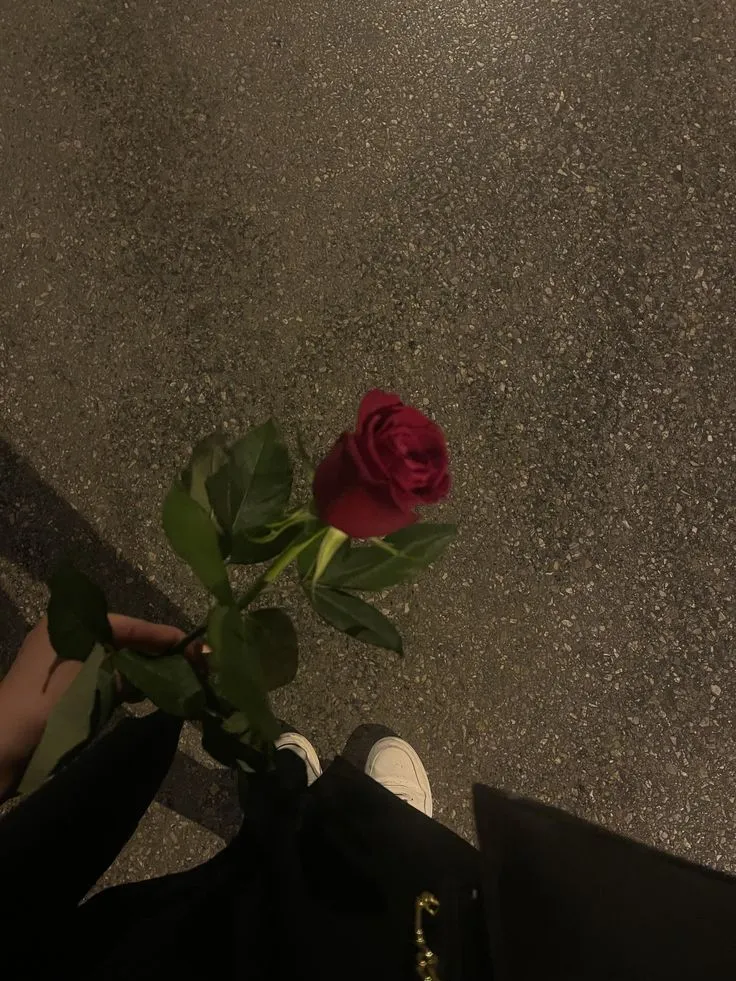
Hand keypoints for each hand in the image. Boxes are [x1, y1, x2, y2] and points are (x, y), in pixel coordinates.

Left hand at [0, 615, 186, 796]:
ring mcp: (63, 663)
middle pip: (123, 640)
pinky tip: (145, 695)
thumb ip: (131, 672)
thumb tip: (171, 669)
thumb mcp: (95, 684)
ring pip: (115, 660)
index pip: (129, 624)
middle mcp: (67, 636)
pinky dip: (125, 684)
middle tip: (191, 665)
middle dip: (157, 653)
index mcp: (69, 624)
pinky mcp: (62, 688)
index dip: (164, 636)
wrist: (0, 750)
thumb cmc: (46, 708)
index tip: (195, 645)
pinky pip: (103, 678)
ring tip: (176, 681)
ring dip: (144, 670)